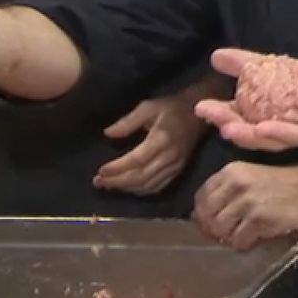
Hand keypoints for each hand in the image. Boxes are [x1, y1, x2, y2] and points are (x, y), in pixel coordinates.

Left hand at [94, 93, 209, 195]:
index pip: (137, 160)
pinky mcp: (178, 171)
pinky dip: (141, 191)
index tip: (100, 171)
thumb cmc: (172, 108)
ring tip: (108, 186)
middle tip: (98, 182)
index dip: (118, 168)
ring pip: (149, 185)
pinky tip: (128, 188)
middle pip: (141, 176)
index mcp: (162, 138)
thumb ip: (128, 121)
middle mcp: (170, 156)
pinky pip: (158, 187)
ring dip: (127, 188)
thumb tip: (108, 134)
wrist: (199, 116)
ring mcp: (176, 166)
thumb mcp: (149, 107)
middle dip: (117, 182)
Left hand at [193, 161, 297, 251]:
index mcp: (231, 171)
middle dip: (214, 228)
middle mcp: (236, 184)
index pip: (201, 197)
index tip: (213, 222)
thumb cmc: (284, 184)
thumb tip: (200, 217)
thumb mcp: (252, 177)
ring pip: (220, 229)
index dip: (203, 213)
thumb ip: (227, 191)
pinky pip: (239, 241)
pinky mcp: (259, 219)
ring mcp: (248, 202)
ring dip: (230, 236)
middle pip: (207, 215)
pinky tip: (256, 237)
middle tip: (228, 233)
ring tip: (244, 234)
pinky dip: (245, 244)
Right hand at [194, 48, 297, 151]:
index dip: (222, 114)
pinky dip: (280, 133)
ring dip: (247, 134)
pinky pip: (297, 137)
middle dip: (227, 124)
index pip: (242, 117)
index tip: (201, 106)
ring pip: (269, 140)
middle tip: (207, 114)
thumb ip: (255, 63)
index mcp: (274, 117)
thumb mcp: (289, 68)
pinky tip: (263, 128)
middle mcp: (284, 131)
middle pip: (250, 132)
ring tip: (228, 126)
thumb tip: (217, 55)